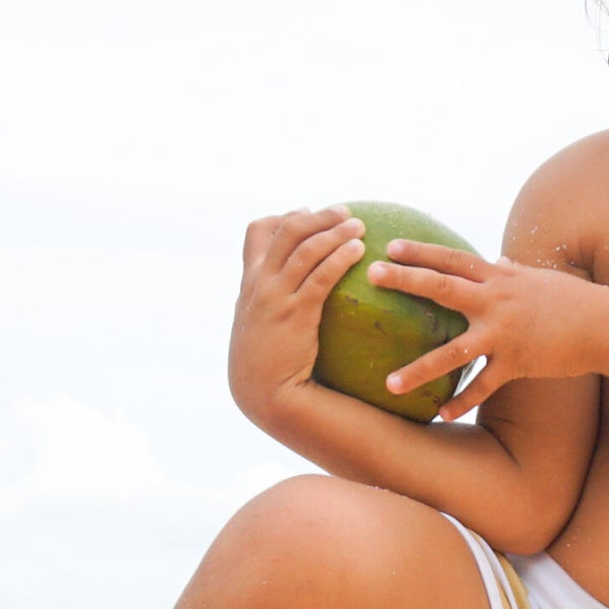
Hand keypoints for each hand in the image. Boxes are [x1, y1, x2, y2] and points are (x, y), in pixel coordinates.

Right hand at [228, 207, 366, 423]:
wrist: (261, 395)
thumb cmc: (265, 367)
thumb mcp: (257, 328)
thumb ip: (269, 305)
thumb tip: (296, 294)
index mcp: (248, 283)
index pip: (256, 232)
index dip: (283, 218)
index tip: (305, 213)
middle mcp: (258, 284)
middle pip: (287, 231)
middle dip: (319, 217)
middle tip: (345, 213)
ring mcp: (275, 298)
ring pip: (306, 249)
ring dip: (335, 232)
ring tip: (360, 227)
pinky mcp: (295, 315)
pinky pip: (320, 277)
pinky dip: (339, 258)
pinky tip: (358, 251)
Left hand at [370, 241, 595, 416]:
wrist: (606, 324)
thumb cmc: (571, 299)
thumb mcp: (538, 279)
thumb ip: (511, 271)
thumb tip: (498, 259)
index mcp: (499, 277)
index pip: (453, 259)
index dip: (421, 251)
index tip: (390, 247)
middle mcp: (496, 301)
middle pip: (442, 288)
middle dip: (406, 280)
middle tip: (371, 275)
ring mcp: (504, 333)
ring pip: (452, 352)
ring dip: (418, 370)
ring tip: (388, 385)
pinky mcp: (516, 363)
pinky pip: (482, 386)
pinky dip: (462, 402)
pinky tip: (441, 415)